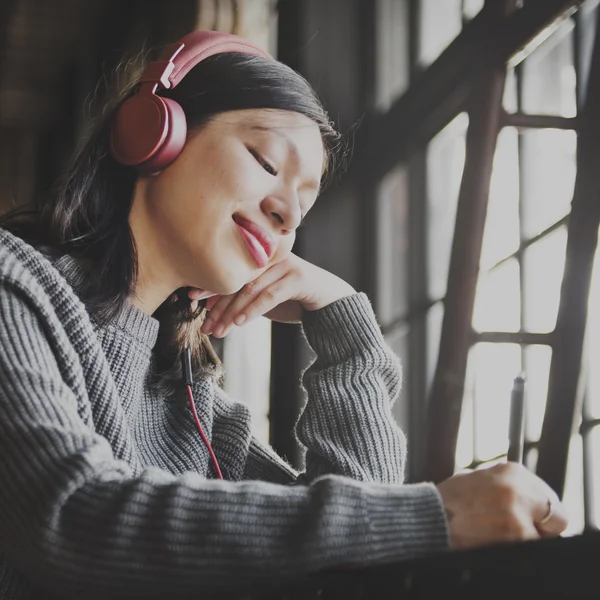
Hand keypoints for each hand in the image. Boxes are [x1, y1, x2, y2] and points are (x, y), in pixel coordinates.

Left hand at [189, 254, 355, 337]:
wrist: (333, 305)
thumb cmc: (297, 301)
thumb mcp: (267, 300)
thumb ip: (246, 299)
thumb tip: (214, 312)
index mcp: (263, 257)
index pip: (232, 271)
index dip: (211, 285)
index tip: (191, 299)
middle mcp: (274, 257)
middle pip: (239, 280)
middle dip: (219, 304)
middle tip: (205, 324)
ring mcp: (287, 265)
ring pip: (252, 289)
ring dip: (232, 312)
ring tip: (220, 329)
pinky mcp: (299, 278)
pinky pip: (270, 295)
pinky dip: (253, 310)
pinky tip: (240, 323)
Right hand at [436, 462, 567, 549]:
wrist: (429, 519)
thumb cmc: (449, 503)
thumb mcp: (479, 480)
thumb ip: (507, 488)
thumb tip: (529, 504)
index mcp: (511, 470)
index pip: (548, 498)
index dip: (538, 514)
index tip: (528, 521)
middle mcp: (518, 485)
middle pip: (554, 516)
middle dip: (539, 527)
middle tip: (512, 532)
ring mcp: (519, 510)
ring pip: (543, 536)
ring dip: (526, 540)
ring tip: (496, 537)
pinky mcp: (517, 533)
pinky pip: (531, 550)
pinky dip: (517, 552)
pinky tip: (494, 545)